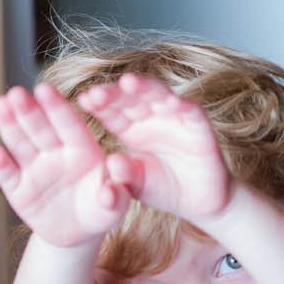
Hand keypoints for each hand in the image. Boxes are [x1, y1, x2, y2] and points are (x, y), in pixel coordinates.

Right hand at [0, 83, 136, 247]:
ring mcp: (34, 169)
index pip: (68, 124)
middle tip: (16, 93)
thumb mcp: (114, 206)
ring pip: (20, 144)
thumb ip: (115, 196)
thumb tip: (111, 192)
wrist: (78, 234)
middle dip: (28, 110)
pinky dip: (2, 166)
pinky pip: (9, 176)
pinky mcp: (18, 190)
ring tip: (0, 106)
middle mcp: (55, 153)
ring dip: (9, 125)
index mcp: (82, 148)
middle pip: (41, 128)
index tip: (45, 89)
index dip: (56, 107)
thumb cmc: (101, 211)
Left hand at [77, 74, 230, 219]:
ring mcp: (175, 117)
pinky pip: (191, 112)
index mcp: (129, 128)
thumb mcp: (138, 186)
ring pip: (158, 95)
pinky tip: (173, 102)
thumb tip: (112, 164)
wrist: (197, 201)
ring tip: (129, 82)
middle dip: (115, 93)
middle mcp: (149, 116)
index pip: (112, 110)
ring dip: (145, 88)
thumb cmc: (162, 189)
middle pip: (131, 97)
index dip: (100, 104)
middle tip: (98, 93)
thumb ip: (125, 176)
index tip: (84, 101)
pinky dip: (183, 105)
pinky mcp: (198, 126)